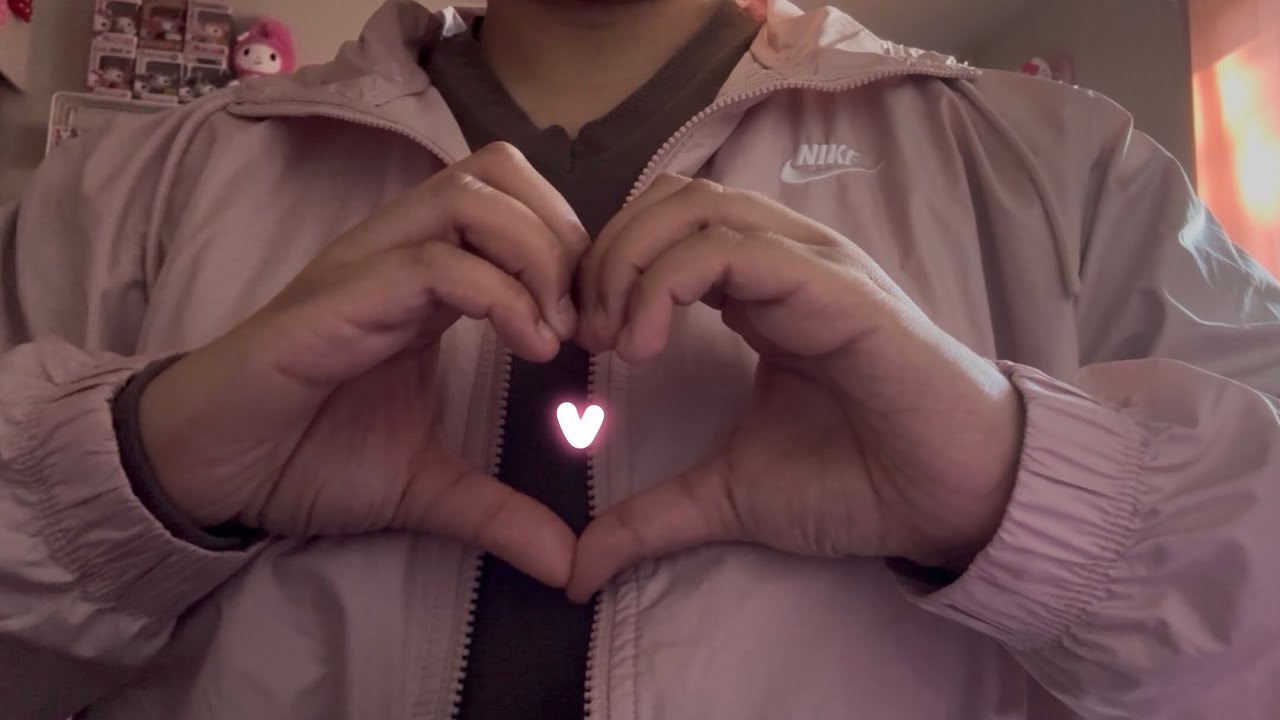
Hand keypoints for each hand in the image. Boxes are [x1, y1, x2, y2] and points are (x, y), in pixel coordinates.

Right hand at [139, 143, 586, 587]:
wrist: (209, 473)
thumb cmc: (303, 458)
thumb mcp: (424, 486)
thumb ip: (499, 513)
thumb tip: (568, 563)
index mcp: (424, 280)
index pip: (514, 205)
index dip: (574, 252)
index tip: (599, 332)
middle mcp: (397, 253)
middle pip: (500, 171)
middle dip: (564, 235)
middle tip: (585, 319)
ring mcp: (365, 268)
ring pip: (469, 195)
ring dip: (536, 254)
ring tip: (556, 333)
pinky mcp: (337, 298)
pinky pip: (432, 262)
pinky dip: (499, 294)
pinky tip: (527, 347)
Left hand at [568, 175, 1023, 601]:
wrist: (950, 501)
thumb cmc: (858, 481)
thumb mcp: (729, 497)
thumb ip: (652, 516)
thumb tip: (580, 568)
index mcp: (759, 291)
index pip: (665, 230)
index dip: (607, 271)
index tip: (581, 342)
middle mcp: (783, 261)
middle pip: (670, 200)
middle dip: (607, 255)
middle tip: (586, 332)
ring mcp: (811, 266)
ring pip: (696, 208)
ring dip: (630, 261)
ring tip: (616, 338)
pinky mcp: (835, 287)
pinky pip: (734, 249)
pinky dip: (669, 280)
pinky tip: (648, 342)